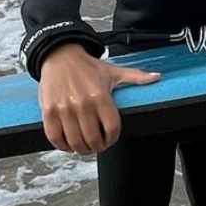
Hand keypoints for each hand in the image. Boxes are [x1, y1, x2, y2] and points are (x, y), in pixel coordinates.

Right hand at [37, 45, 160, 154]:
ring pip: (75, 142)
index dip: (113, 139)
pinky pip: (55, 137)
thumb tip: (157, 77)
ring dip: (81, 149)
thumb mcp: (113, 71)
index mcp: (100, 96)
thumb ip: (136, 77)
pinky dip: (62, 146)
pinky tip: (68, 144)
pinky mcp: (49, 111)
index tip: (111, 140)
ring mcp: (64, 108)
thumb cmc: (87, 66)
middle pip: (93, 139)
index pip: (112, 129)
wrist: (59, 55)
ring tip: (84, 147)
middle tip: (97, 146)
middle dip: (98, 147)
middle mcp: (82, 104)